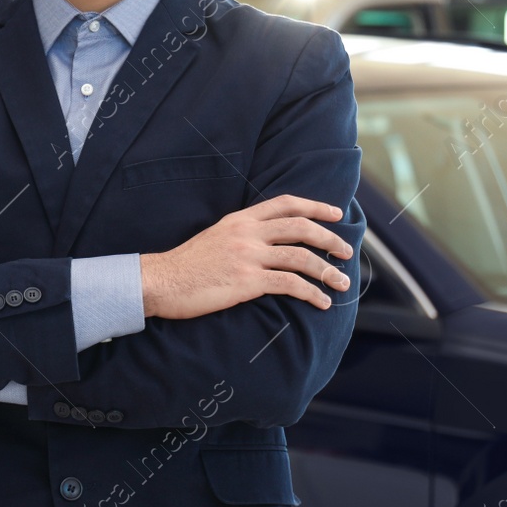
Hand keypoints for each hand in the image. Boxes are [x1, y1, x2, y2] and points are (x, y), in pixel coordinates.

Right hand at [140, 194, 353, 319]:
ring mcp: (248, 256)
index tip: (335, 213)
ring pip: (301, 257)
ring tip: (342, 282)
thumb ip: (241, 235)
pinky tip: (321, 302)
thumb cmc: (185, 266)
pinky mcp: (247, 281)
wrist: (161, 281)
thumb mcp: (215, 237)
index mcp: (240, 220)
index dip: (315, 206)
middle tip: (346, 251)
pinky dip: (311, 293)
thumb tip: (265, 242)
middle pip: (300, 227)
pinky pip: (290, 284)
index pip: (285, 204)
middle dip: (329, 238)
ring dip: (327, 270)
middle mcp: (247, 233)